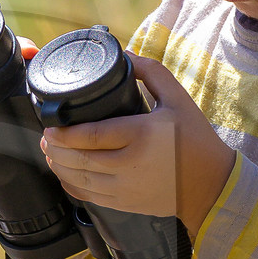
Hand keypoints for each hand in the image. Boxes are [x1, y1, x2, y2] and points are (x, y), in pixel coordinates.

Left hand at [40, 54, 234, 238]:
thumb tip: (125, 55)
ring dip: (59, 166)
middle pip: (78, 158)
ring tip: (50, 152)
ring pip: (79, 179)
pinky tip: (65, 174)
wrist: (211, 185)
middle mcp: (129, 164)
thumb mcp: (178, 98)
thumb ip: (151, 72)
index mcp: (140, 135)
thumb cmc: (195, 140)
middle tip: (46, 137)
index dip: (64, 133)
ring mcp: (125, 188)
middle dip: (56, 148)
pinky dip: (71, 185)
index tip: (51, 125)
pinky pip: (88, 197)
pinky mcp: (124, 204)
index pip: (90, 135)